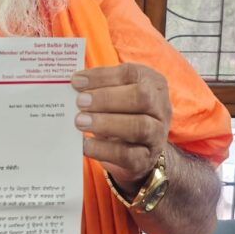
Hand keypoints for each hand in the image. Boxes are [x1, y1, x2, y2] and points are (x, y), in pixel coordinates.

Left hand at [72, 63, 171, 190]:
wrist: (139, 153)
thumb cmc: (123, 115)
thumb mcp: (116, 97)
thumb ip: (99, 88)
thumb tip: (74, 83)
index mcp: (153, 84)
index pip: (131, 74)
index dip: (103, 76)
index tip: (76, 81)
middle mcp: (160, 107)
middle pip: (141, 97)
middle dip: (107, 98)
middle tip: (80, 102)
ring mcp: (157, 135)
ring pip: (139, 126)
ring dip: (106, 123)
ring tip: (80, 122)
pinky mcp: (146, 159)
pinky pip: (128, 155)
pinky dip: (103, 149)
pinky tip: (85, 145)